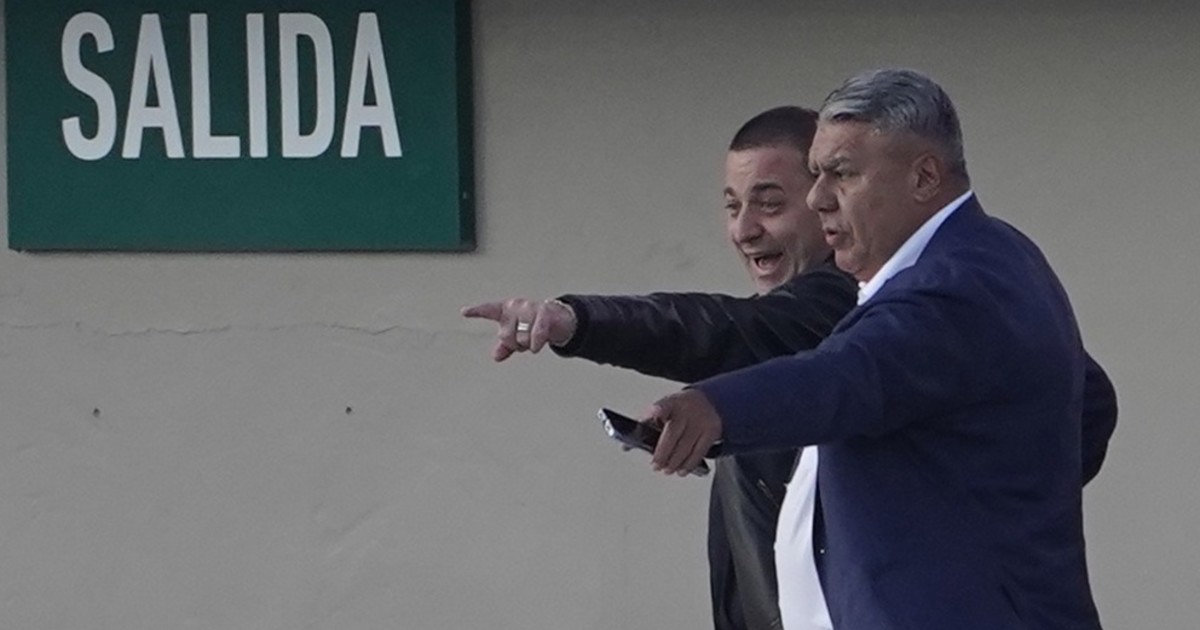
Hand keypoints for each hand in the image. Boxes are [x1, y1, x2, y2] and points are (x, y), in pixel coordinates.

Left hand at [461, 298, 577, 361]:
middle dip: (515, 344)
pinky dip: (535, 344)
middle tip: (525, 340)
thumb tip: (495, 357)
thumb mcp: (517, 335)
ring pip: (521, 338)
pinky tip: (535, 348)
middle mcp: (516, 306)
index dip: (477, 311)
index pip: (489, 310)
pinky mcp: (544, 312)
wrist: (558, 318)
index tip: (464, 312)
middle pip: (505, 336)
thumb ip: (505, 346)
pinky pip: (536, 335)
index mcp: (506, 310)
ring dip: (528, 345)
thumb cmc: (533, 324)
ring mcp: (530, 308)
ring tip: (534, 339)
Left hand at [644, 389, 723, 475]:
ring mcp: (700, 421)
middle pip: (672, 434)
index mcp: (671, 402)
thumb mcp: (665, 408)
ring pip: (685, 446)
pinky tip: (681, 470)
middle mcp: (686, 410)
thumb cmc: (679, 409)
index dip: (659, 408)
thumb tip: (625, 446)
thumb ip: (647, 423)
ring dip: (674, 462)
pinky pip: (699, 452)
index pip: (663, 404)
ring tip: (667, 470)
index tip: (655, 411)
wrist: (709, 401)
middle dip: (663, 453)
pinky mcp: (711, 431)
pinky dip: (689, 464)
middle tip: (656, 465)